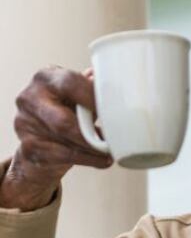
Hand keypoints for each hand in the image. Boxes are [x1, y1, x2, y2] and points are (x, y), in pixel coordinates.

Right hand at [0, 66, 112, 210]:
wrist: (40, 137)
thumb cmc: (66, 110)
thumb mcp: (79, 95)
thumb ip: (92, 91)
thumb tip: (117, 91)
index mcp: (46, 78)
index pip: (70, 83)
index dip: (93, 98)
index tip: (113, 110)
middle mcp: (30, 98)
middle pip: (64, 121)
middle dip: (91, 134)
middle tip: (113, 139)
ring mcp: (25, 123)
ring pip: (66, 141)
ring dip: (93, 149)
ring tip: (111, 151)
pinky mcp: (28, 147)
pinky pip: (62, 156)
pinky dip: (87, 159)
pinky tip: (101, 159)